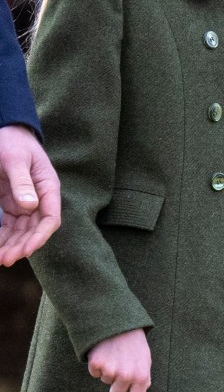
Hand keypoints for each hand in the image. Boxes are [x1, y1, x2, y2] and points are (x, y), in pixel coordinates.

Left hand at [0, 125, 60, 265]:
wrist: (6, 132)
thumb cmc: (12, 142)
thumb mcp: (15, 159)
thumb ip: (22, 182)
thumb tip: (30, 206)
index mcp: (48, 187)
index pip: (50, 218)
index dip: (40, 236)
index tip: (26, 250)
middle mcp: (40, 198)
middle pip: (35, 229)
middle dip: (22, 245)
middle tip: (6, 259)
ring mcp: (27, 202)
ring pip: (22, 231)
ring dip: (12, 245)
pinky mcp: (13, 204)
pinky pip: (10, 225)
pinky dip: (3, 237)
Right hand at [87, 328, 151, 391]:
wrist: (118, 320)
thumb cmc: (134, 341)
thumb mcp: (145, 358)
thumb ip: (143, 376)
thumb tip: (141, 390)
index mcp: (142, 376)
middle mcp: (126, 376)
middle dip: (116, 385)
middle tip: (120, 367)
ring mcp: (110, 370)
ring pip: (105, 381)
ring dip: (108, 371)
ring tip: (115, 353)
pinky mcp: (96, 364)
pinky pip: (95, 373)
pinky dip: (97, 364)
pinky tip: (104, 351)